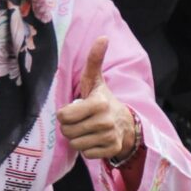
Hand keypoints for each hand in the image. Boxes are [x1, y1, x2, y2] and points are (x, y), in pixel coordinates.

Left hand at [56, 37, 137, 161]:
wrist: (126, 123)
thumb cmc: (103, 100)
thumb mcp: (95, 80)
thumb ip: (94, 60)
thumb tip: (103, 37)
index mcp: (99, 103)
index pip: (64, 116)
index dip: (65, 114)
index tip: (74, 109)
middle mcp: (105, 121)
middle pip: (67, 131)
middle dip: (69, 127)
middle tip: (78, 121)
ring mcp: (109, 136)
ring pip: (75, 144)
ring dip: (77, 138)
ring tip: (86, 130)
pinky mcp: (111, 150)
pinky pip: (86, 154)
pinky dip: (87, 149)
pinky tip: (94, 139)